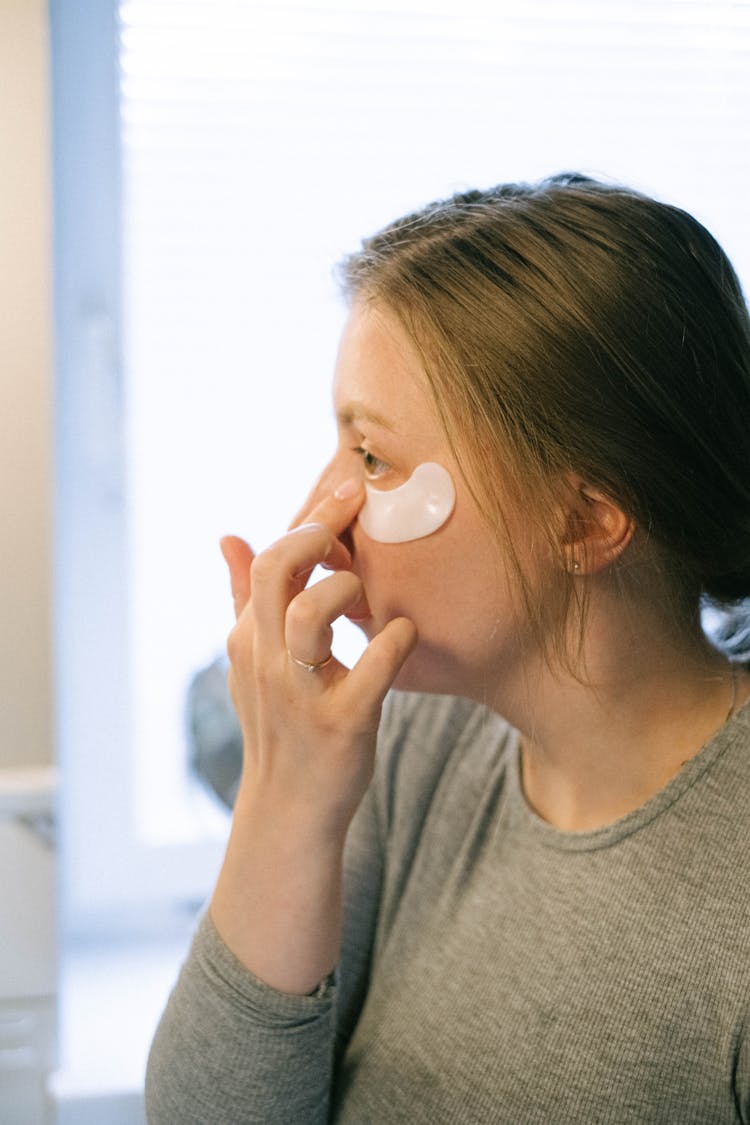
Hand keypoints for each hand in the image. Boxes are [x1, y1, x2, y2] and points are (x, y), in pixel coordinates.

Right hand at [220, 479, 416, 836]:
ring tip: (368, 591)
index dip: (311, 518)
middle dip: (321, 529)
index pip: (269, 558)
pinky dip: (395, 641)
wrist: (290, 808)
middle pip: (279, 570)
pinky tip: (406, 632)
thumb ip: (244, 598)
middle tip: (359, 511)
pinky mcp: (341, 723)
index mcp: (248, 638)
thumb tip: (228, 536)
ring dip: (346, 586)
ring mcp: (300, 692)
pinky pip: (372, 668)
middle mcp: (266, 659)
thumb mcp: (253, 661)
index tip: (349, 487)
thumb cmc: (282, 724)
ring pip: (309, 612)